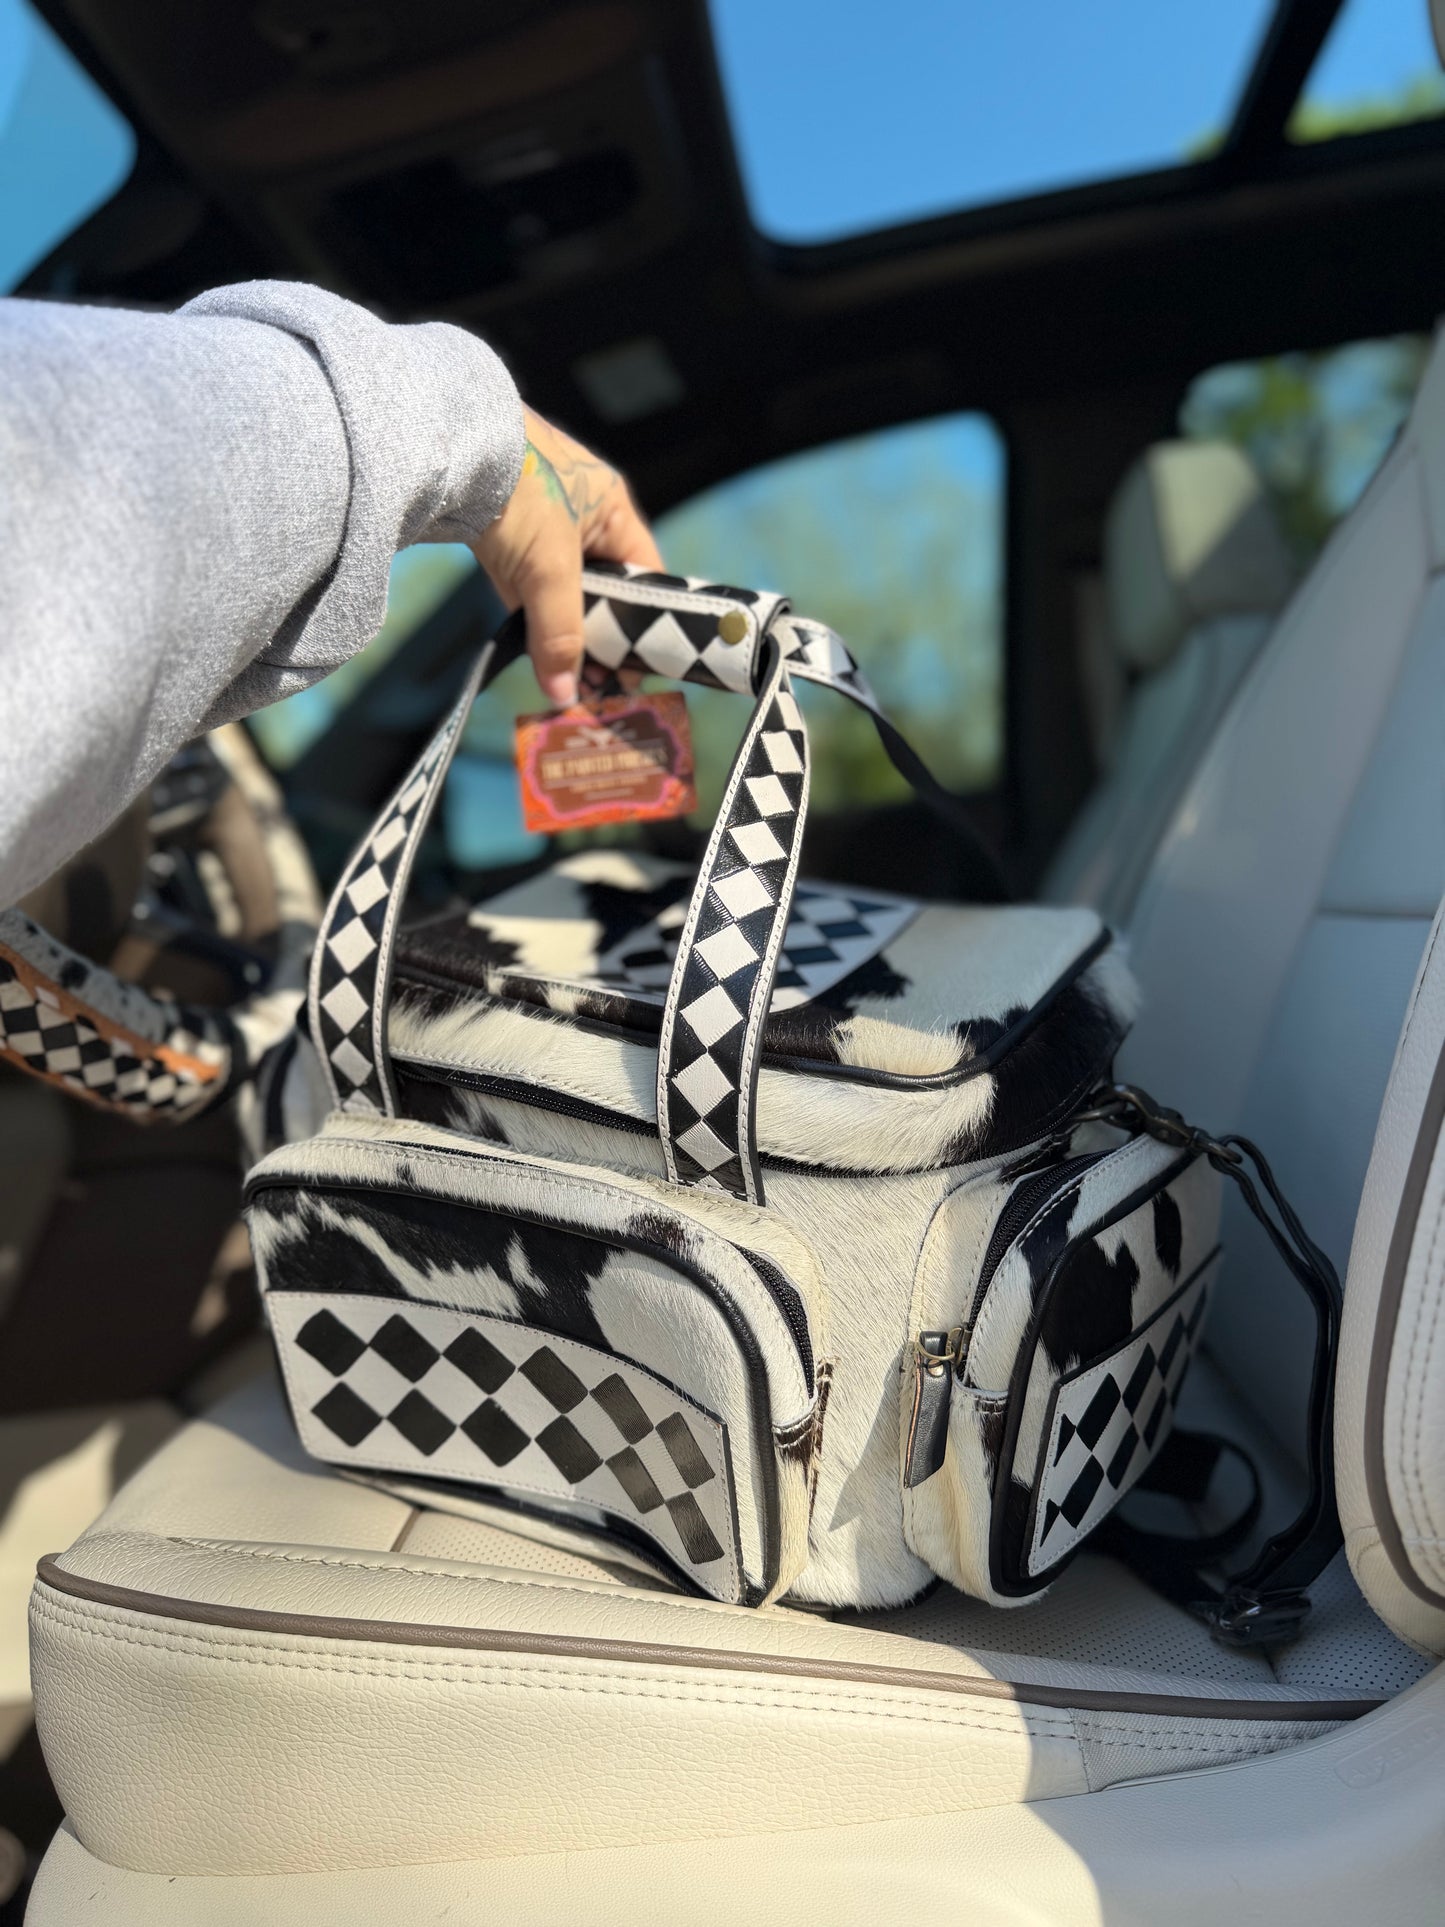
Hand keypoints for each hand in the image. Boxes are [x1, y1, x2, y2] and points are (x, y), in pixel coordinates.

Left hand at [472, 407, 662, 705]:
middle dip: (599, 636)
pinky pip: (527, 588)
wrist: (441, 447)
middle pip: (603, 590)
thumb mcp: (548, 569)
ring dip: (560, 631)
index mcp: (613, 509)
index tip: (632, 671)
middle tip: (593, 684)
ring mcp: (542, 526)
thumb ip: (560, 634)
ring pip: (562, 593)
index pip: (643, 577)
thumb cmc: (515, 494)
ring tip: (563, 677)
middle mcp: (584, 516)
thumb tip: (565, 696)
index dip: (643, 625)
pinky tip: (531, 649)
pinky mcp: (504, 537)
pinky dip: (529, 617)